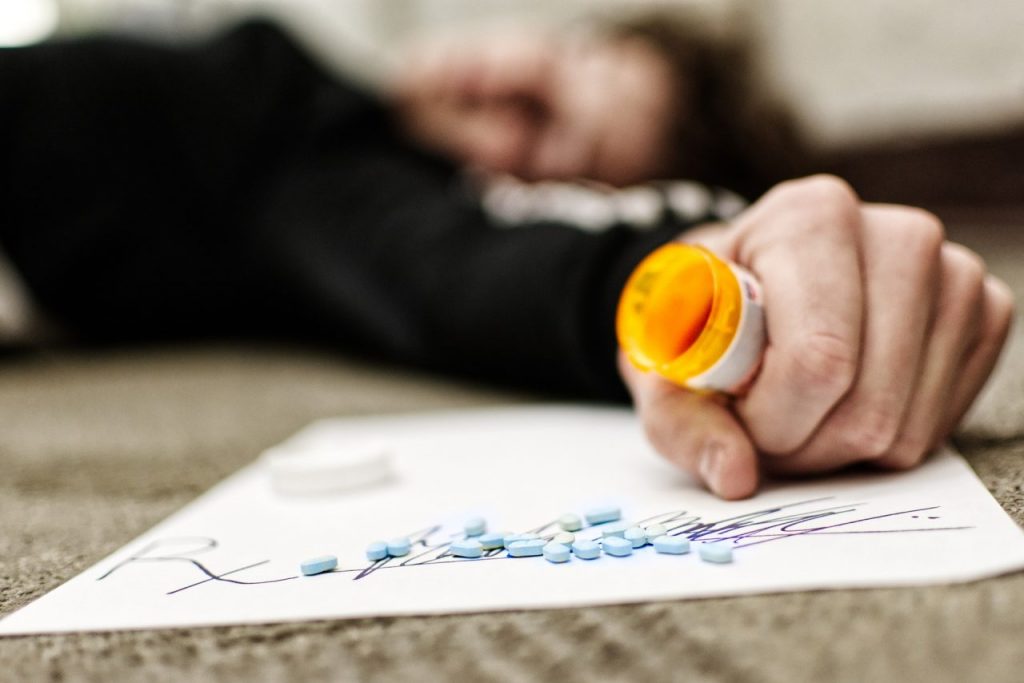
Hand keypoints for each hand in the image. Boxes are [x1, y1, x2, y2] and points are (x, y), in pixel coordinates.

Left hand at [620, 175, 1013, 498]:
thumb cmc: (706, 313)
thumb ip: (679, 418)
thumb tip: (733, 477)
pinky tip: (839, 404)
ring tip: (792, 411)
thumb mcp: (664, 355)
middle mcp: (898, 235)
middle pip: (866, 406)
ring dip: (833, 450)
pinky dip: (876, 444)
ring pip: (902, 428)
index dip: (771, 420)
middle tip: (758, 426)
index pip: (818, 358)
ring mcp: (954, 276)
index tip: (736, 417)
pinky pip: (933, 430)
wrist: (752, 286)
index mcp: (811, 216)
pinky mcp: (985, 317)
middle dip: (799, 444)